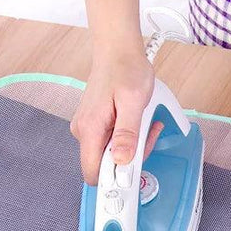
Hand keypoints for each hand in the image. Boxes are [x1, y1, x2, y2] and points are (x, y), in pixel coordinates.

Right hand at [71, 47, 161, 184]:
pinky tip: (138, 123)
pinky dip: (129, 139)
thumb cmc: (126, 69)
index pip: (93, 173)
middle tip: (147, 137)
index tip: (134, 171)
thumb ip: (127, 133)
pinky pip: (112, 143)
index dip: (114, 179)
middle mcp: (84, 132)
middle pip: (105, 166)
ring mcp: (88, 129)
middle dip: (130, 160)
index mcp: (90, 129)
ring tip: (144, 125)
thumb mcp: (133, 102)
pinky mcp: (95, 126)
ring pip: (111, 156)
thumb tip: (122, 160)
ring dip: (132, 147)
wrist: (117, 50)